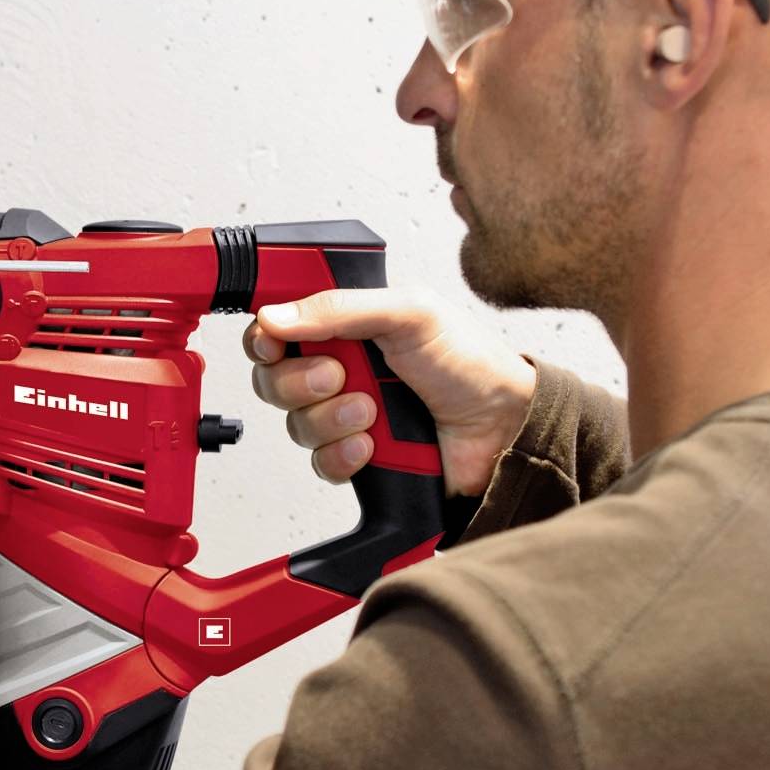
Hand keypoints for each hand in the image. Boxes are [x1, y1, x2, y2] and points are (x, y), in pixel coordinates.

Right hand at [242, 285, 537, 497]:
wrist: (504, 429)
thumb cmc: (470, 364)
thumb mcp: (409, 314)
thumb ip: (338, 308)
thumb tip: (275, 315)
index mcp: (346, 325)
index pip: (277, 328)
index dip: (265, 338)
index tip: (273, 343)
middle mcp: (339, 368)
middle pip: (273, 379)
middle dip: (299, 381)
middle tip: (338, 375)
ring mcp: (345, 413)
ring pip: (295, 423)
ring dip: (331, 419)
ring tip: (372, 411)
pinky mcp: (355, 455)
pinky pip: (319, 461)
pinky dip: (343, 454)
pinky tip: (371, 445)